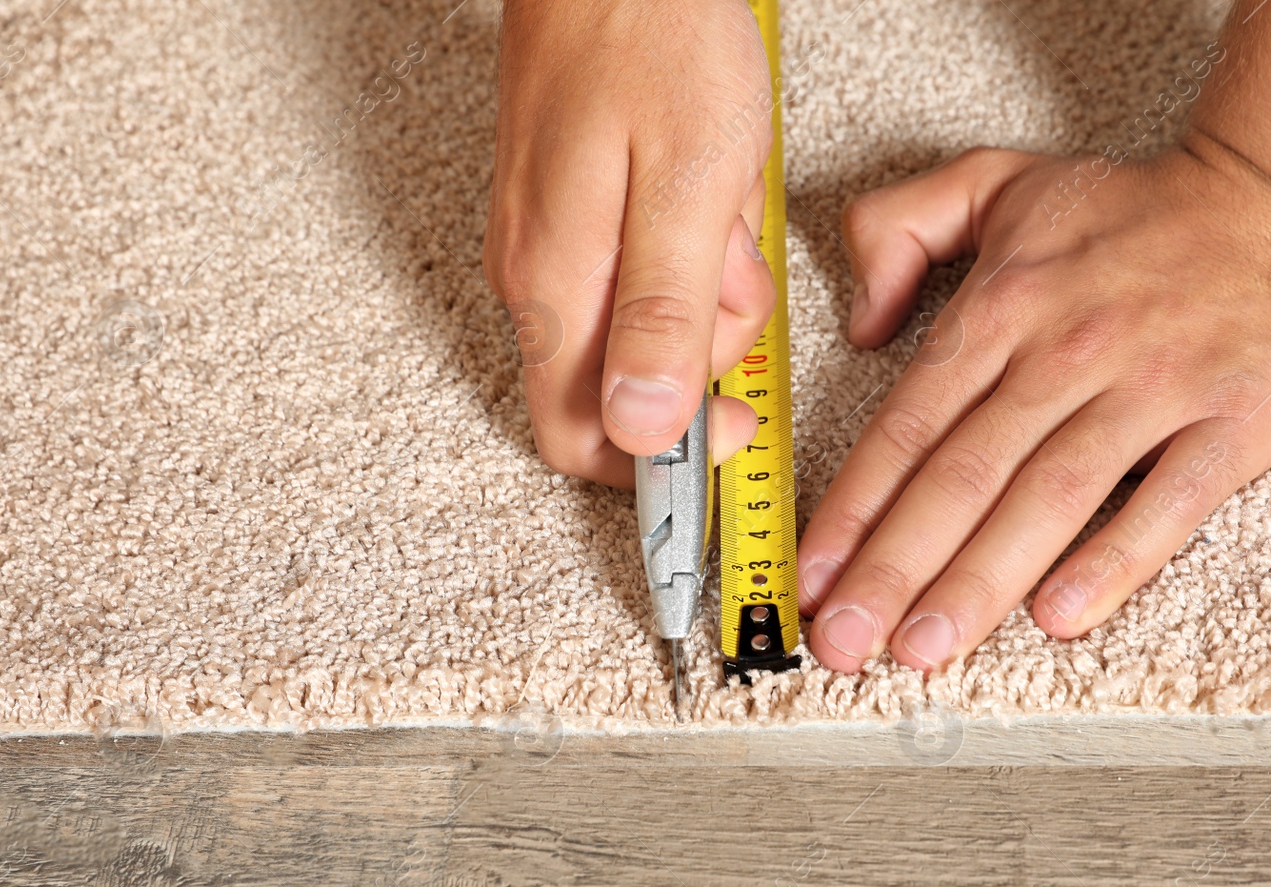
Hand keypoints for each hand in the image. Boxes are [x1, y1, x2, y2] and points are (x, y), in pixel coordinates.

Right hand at [483, 0, 774, 485]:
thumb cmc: (654, 38)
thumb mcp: (690, 184)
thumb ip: (665, 315)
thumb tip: (644, 430)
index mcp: (558, 285)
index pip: (578, 436)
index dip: (657, 460)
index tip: (732, 426)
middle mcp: (536, 277)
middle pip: (620, 387)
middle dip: (700, 351)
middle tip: (734, 265)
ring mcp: (546, 241)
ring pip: (635, 328)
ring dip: (703, 294)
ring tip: (721, 212)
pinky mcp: (567, 211)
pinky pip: (634, 272)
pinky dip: (687, 254)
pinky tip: (704, 196)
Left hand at [798, 145, 1270, 671]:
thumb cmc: (1131, 211)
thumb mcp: (997, 182)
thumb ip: (901, 226)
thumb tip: (858, 323)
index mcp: (1002, 306)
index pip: (907, 427)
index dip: (852, 510)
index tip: (809, 578)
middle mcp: (1066, 351)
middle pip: (962, 477)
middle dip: (893, 568)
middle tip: (845, 641)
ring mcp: (1152, 387)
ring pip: (1048, 499)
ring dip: (979, 581)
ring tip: (924, 649)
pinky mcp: (1233, 421)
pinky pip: (1167, 503)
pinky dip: (1113, 560)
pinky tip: (1058, 616)